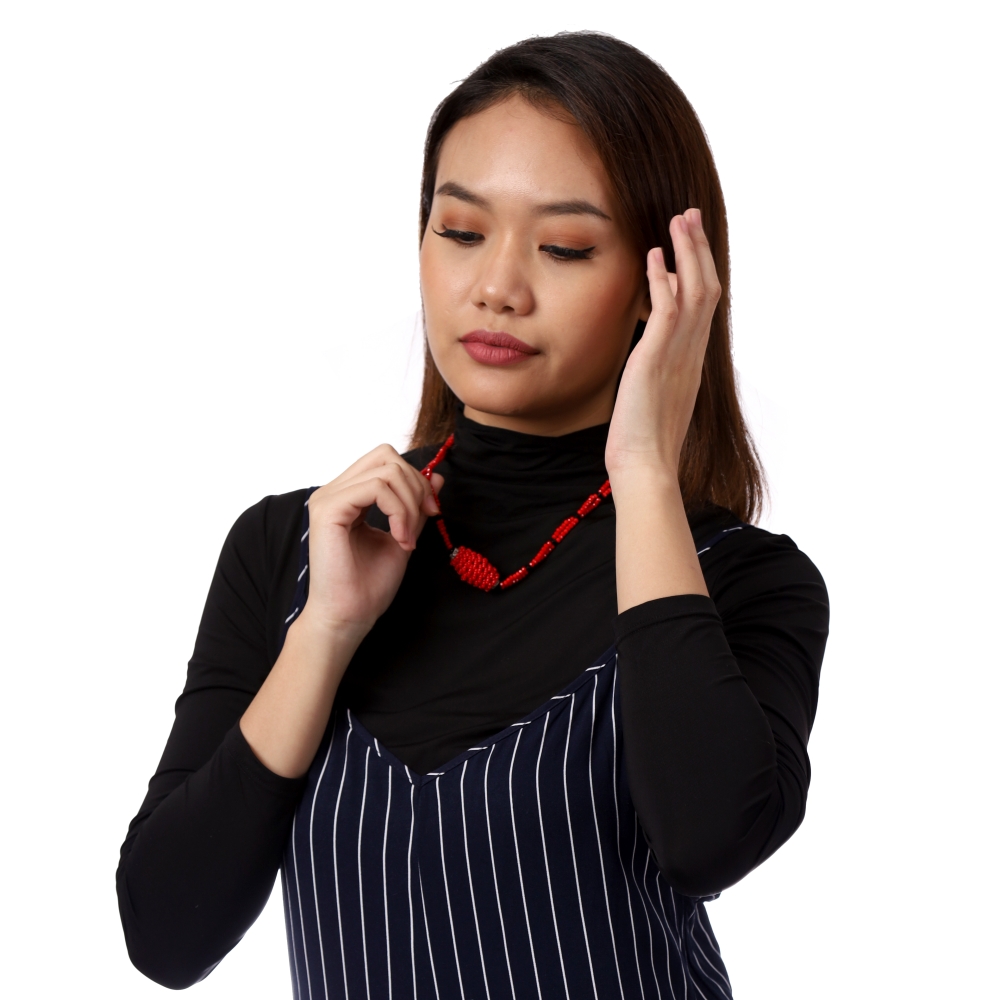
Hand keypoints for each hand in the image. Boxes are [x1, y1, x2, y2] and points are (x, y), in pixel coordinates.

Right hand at [298, 444, 443, 636]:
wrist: (349, 616)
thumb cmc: (368, 585)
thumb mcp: (403, 535)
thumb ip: (415, 506)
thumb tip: (436, 478)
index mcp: (348, 495)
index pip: (386, 461)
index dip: (416, 479)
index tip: (431, 511)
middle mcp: (334, 491)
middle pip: (386, 455)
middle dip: (416, 484)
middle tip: (425, 518)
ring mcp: (328, 498)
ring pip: (386, 470)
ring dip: (409, 504)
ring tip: (408, 537)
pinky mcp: (328, 510)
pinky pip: (376, 488)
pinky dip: (398, 511)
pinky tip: (400, 538)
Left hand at [606, 208, 721, 480]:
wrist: (645, 467)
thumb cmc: (645, 440)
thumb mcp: (657, 396)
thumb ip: (659, 369)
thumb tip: (650, 354)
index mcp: (692, 360)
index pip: (704, 305)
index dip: (700, 270)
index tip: (690, 244)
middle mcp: (691, 353)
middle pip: (707, 288)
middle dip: (699, 249)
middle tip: (691, 216)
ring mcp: (678, 355)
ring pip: (694, 291)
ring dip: (687, 252)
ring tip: (679, 221)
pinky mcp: (656, 359)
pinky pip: (667, 310)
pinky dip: (663, 280)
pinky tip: (653, 257)